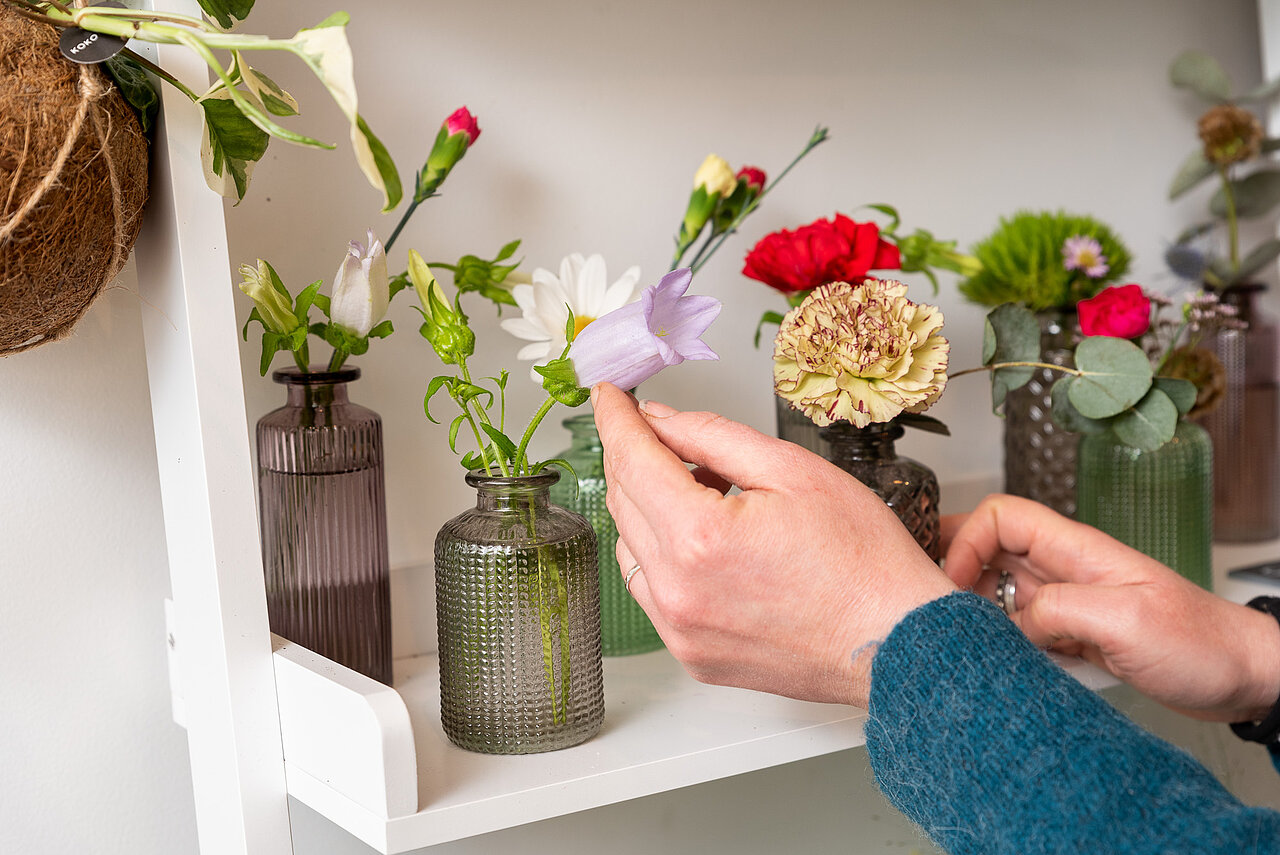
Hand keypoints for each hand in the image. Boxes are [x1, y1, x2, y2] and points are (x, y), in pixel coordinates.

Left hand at [590, 383, 954, 706]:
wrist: (899, 643)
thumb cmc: (865, 564)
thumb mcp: (791, 470)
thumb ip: (712, 437)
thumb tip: (660, 420)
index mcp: (699, 538)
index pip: (630, 459)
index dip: (616, 418)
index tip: (609, 396)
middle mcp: (677, 591)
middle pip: (622, 501)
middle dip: (634, 456)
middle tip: (664, 431)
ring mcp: (680, 630)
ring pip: (629, 547)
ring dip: (649, 507)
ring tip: (707, 492)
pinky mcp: (691, 654)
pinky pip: (651, 591)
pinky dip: (662, 555)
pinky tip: (706, 539)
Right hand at [943, 493, 1279, 721]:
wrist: (1245, 678)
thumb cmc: (1202, 643)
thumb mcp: (1125, 620)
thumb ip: (1059, 609)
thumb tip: (1010, 620)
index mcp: (1077, 550)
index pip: (1000, 516)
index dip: (966, 541)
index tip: (953, 582)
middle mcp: (1066, 570)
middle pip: (989, 548)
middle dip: (955, 567)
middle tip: (933, 599)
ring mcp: (1068, 603)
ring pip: (998, 591)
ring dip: (975, 609)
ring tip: (962, 635)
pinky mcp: (1073, 636)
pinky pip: (1019, 629)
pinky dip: (1001, 641)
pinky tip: (999, 659)